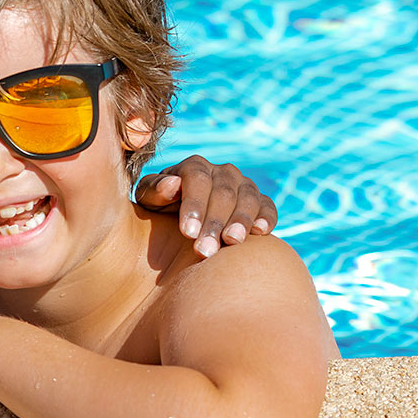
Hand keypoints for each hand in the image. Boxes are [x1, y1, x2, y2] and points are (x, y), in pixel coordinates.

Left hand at [133, 155, 279, 256]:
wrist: (182, 219)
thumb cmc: (161, 207)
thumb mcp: (149, 200)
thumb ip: (154, 191)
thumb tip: (173, 184)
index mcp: (194, 167)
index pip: (197, 180)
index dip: (194, 205)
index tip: (187, 232)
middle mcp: (222, 172)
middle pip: (223, 193)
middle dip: (213, 223)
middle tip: (204, 250)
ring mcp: (244, 185)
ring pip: (248, 199)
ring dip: (240, 221)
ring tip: (231, 241)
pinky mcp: (261, 202)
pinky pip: (268, 206)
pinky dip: (267, 217)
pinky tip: (260, 232)